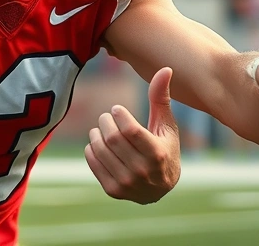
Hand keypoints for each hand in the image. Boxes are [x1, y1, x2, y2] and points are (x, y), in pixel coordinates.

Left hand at [84, 67, 180, 203]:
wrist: (161, 189)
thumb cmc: (165, 149)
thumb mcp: (167, 126)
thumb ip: (161, 98)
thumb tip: (165, 69)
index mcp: (157, 154)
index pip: (130, 130)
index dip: (119, 115)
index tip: (116, 109)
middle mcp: (142, 171)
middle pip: (112, 138)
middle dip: (105, 121)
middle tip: (107, 117)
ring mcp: (126, 183)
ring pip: (100, 149)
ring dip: (96, 133)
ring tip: (101, 128)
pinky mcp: (113, 190)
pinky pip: (93, 162)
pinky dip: (91, 148)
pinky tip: (98, 142)